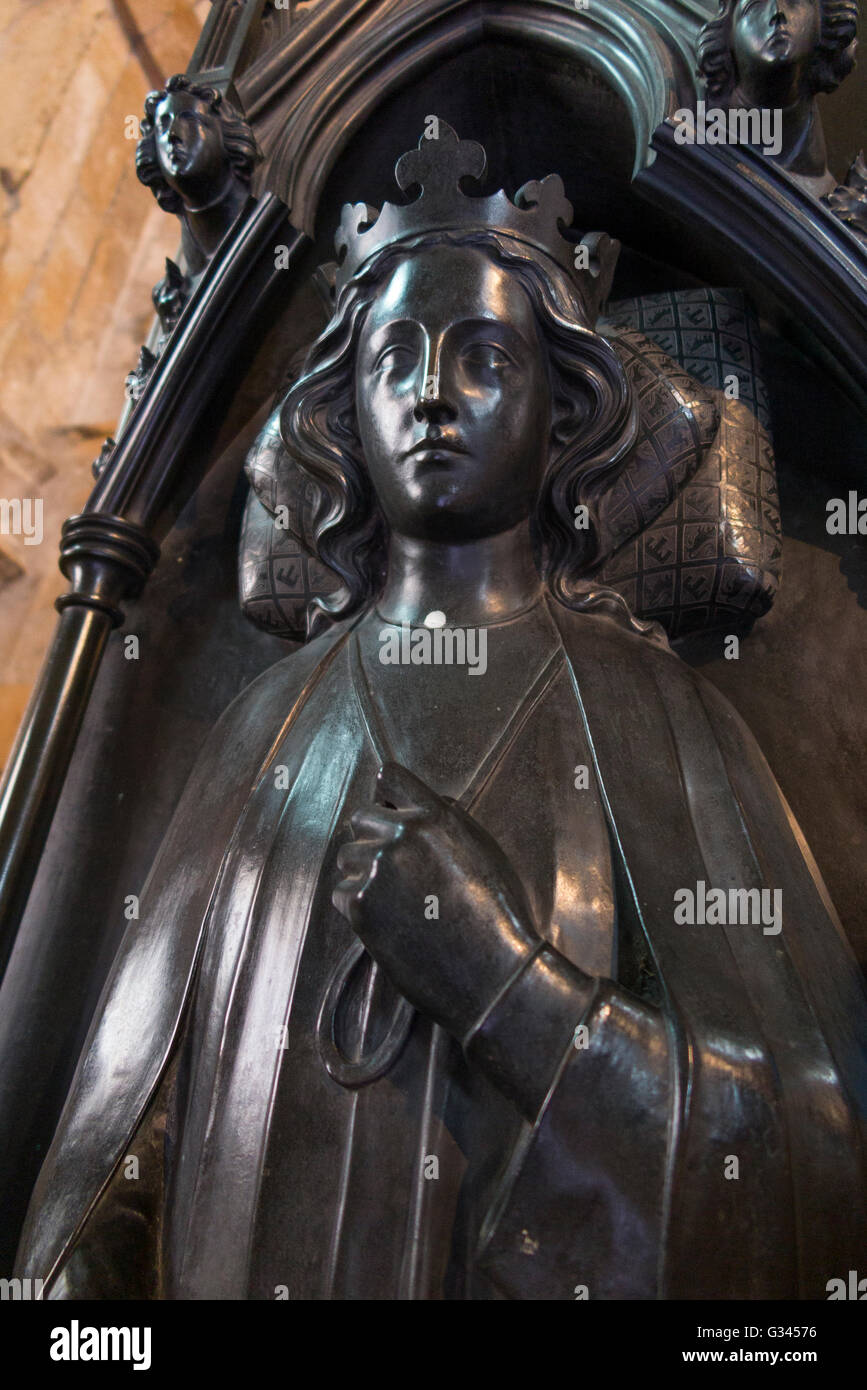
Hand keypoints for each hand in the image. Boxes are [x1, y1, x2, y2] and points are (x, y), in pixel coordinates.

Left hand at [333, 762, 540, 1042]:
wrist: (490, 972)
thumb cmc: (496, 913)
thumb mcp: (482, 848)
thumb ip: (447, 819)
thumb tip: (419, 804)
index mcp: (436, 816)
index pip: (390, 778)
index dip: (386, 796)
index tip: (386, 808)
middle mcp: (402, 834)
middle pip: (361, 819)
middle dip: (373, 839)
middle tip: (397, 872)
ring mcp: (377, 867)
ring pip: (348, 856)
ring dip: (362, 872)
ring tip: (396, 901)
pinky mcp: (358, 903)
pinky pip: (341, 891)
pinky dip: (356, 905)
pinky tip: (388, 921)